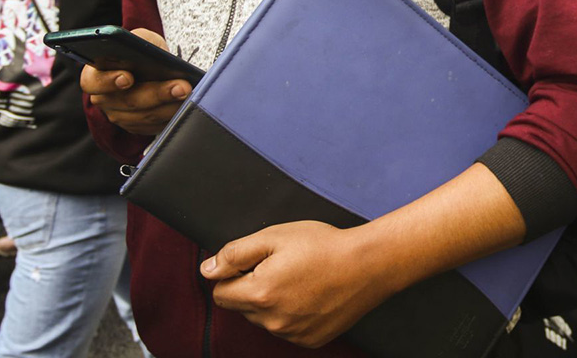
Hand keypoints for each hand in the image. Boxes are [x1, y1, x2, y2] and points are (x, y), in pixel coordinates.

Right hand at [80, 28, 190, 135]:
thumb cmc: (144, 53)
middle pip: (129, 101)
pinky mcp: (138, 127)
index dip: (108, 81)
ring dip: (171, 106)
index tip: (128, 78)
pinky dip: (173, 115)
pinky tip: (188, 105)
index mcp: (95, 75)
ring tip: (191, 94)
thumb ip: (141, 41)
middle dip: (158, 93)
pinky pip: (156, 126)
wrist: (152, 69)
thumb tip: (149, 51)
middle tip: (182, 87)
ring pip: (145, 116)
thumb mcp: (142, 39)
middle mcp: (104, 99)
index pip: (93, 82)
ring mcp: (120, 117)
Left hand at [203, 220, 393, 347]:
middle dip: (253, 287)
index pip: (221, 292)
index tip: (256, 261)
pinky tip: (311, 294)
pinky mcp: (310, 340)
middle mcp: (272, 321)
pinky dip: (292, 313)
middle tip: (282, 265)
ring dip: (272, 302)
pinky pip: (287, 328)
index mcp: (259, 293)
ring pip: (265, 319)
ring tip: (300, 278)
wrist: (368, 265)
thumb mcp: (275, 236)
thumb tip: (208, 270)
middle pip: (242, 306)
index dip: (234, 273)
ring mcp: (292, 334)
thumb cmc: (324, 246)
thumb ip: (235, 253)